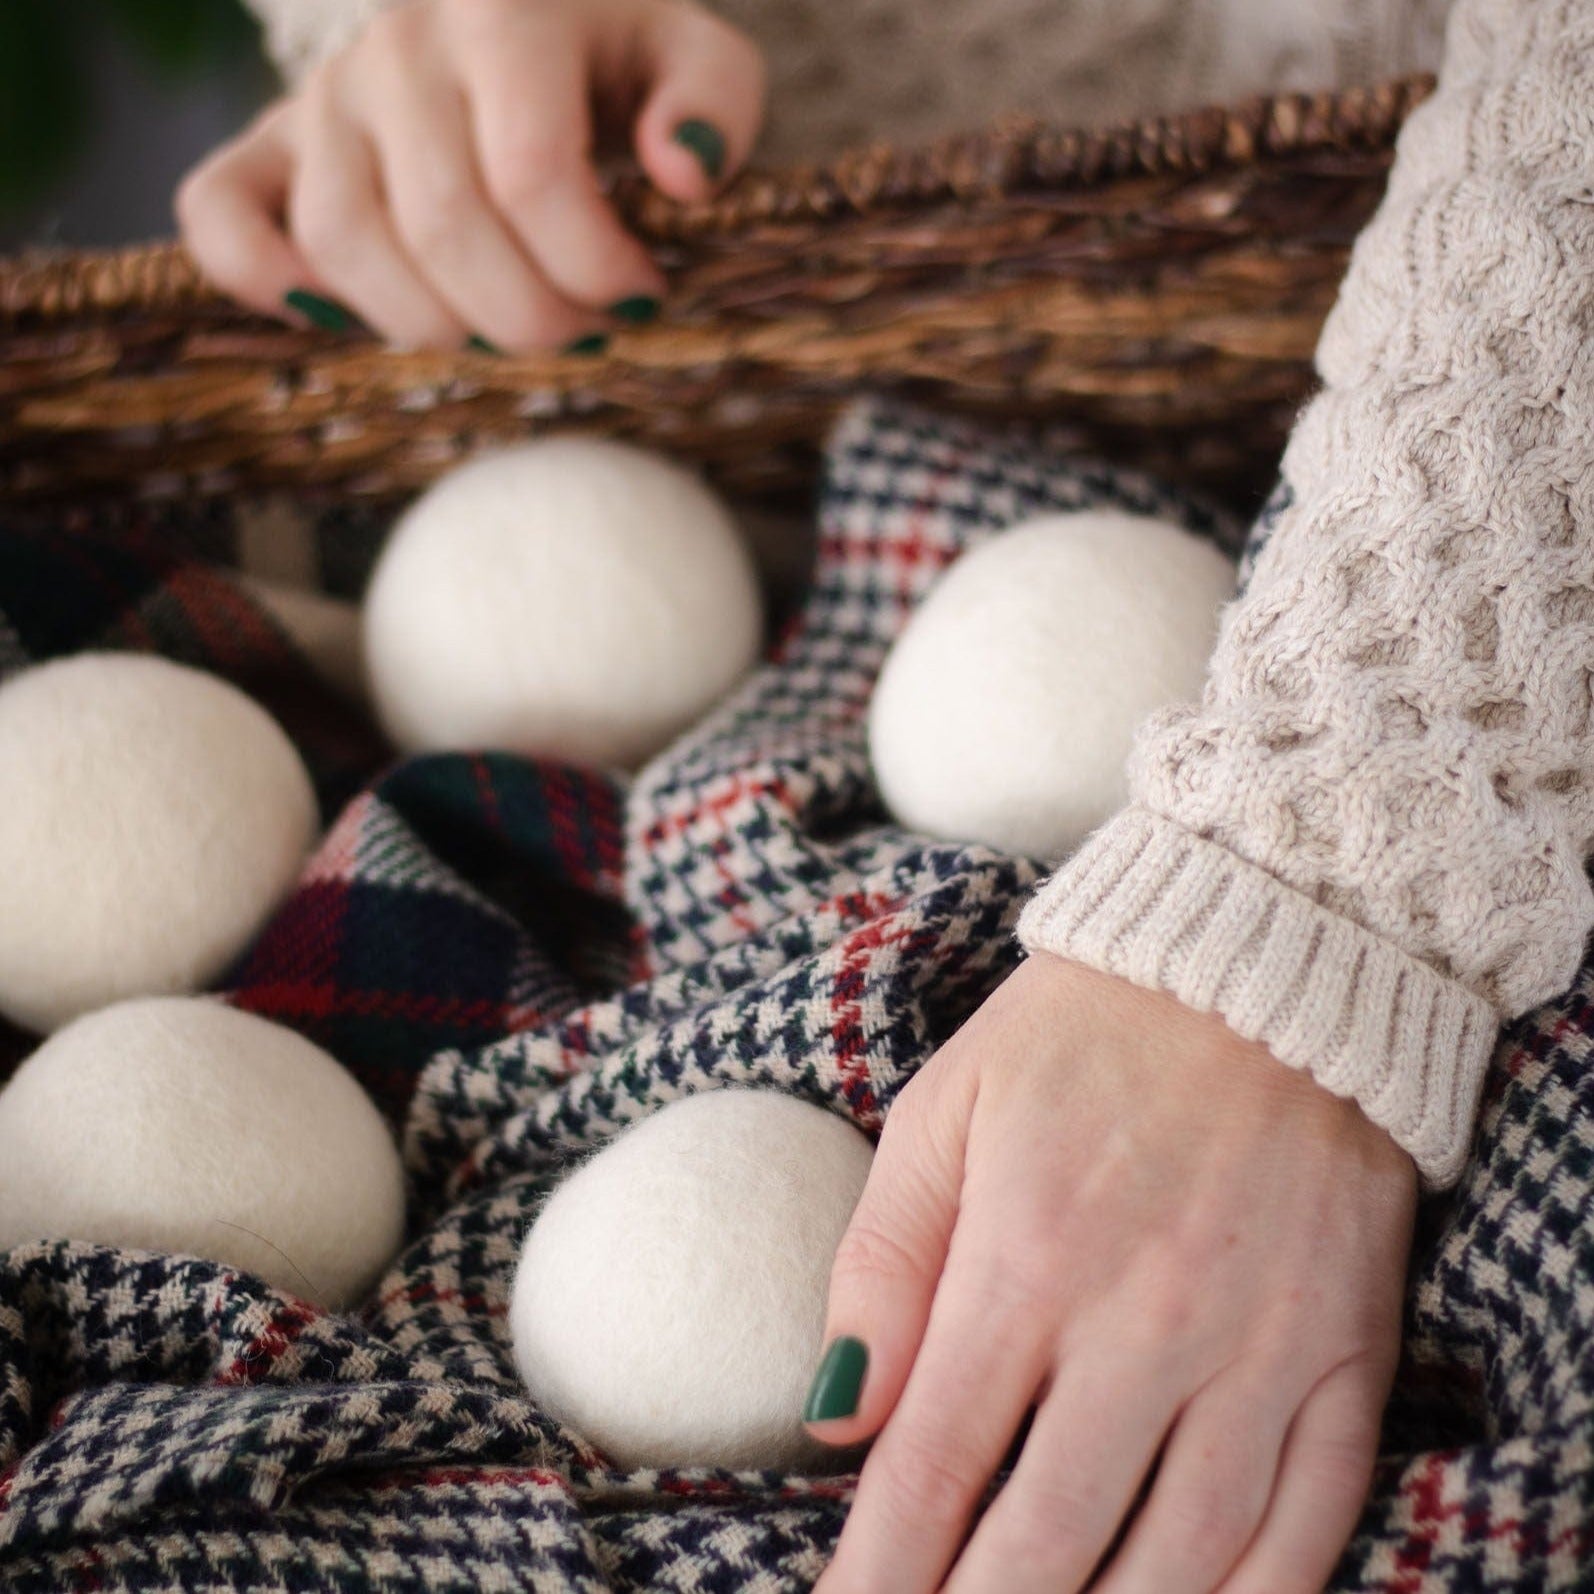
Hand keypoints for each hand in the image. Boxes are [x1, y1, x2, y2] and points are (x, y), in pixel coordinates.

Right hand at [177, 0, 765, 350]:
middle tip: (585, 330)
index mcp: (500, 11)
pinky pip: (221, 217)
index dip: (595, 267)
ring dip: (433, 326)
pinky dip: (266, 281)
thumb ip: (712, 99)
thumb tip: (687, 175)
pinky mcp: (272, 143)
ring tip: (503, 329)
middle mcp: (394, 48)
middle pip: (443, 228)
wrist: (509, 7)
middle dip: (531, 317)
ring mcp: (322, 99)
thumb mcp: (687, 49)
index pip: (532, 176)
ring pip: (345, 245)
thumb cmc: (606, 48)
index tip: (642, 294)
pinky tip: (343, 318)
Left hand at [805, 953, 1415, 1592]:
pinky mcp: (1344, 1353)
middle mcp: (1143, 1323)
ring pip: (1176, 1557)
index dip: (880, 1571)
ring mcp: (1257, 1348)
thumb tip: (833, 1417)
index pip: (933, 1465)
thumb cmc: (1080, 1033)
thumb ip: (884, 1260)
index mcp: (1025, 1258)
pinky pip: (1308, 1520)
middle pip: (1044, 1537)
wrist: (1263, 963)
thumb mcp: (946, 1110)